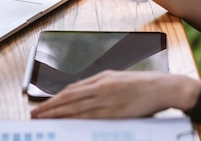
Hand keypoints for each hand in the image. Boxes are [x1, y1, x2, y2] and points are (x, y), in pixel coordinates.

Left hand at [31, 70, 192, 118]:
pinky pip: (92, 116)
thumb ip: (100, 86)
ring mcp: (108, 99)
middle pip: (69, 97)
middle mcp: (102, 86)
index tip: (43, 105)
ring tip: (44, 119)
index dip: (55, 98)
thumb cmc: (143, 84)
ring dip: (58, 114)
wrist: (163, 87)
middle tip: (36, 114)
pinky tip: (67, 123)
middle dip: (51, 106)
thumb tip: (83, 92)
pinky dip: (77, 120)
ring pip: (77, 108)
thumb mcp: (118, 78)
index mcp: (102, 77)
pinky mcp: (116, 111)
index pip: (72, 89)